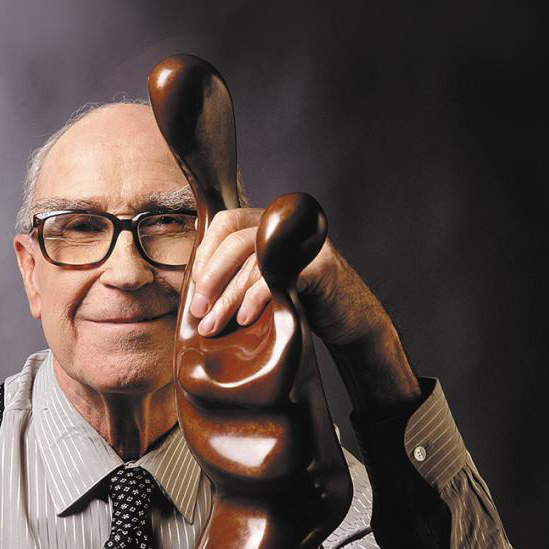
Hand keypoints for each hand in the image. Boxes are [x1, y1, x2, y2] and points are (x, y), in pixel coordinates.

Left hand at [188, 208, 420, 415]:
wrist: (353, 321)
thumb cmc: (305, 304)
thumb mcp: (266, 285)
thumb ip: (239, 276)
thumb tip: (195, 293)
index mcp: (270, 225)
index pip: (226, 222)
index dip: (206, 252)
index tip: (196, 287)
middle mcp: (288, 227)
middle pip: (236, 242)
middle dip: (211, 279)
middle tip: (199, 311)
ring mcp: (306, 243)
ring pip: (254, 263)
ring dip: (228, 298)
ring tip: (213, 325)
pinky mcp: (321, 265)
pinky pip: (279, 277)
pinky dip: (257, 299)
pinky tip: (245, 319)